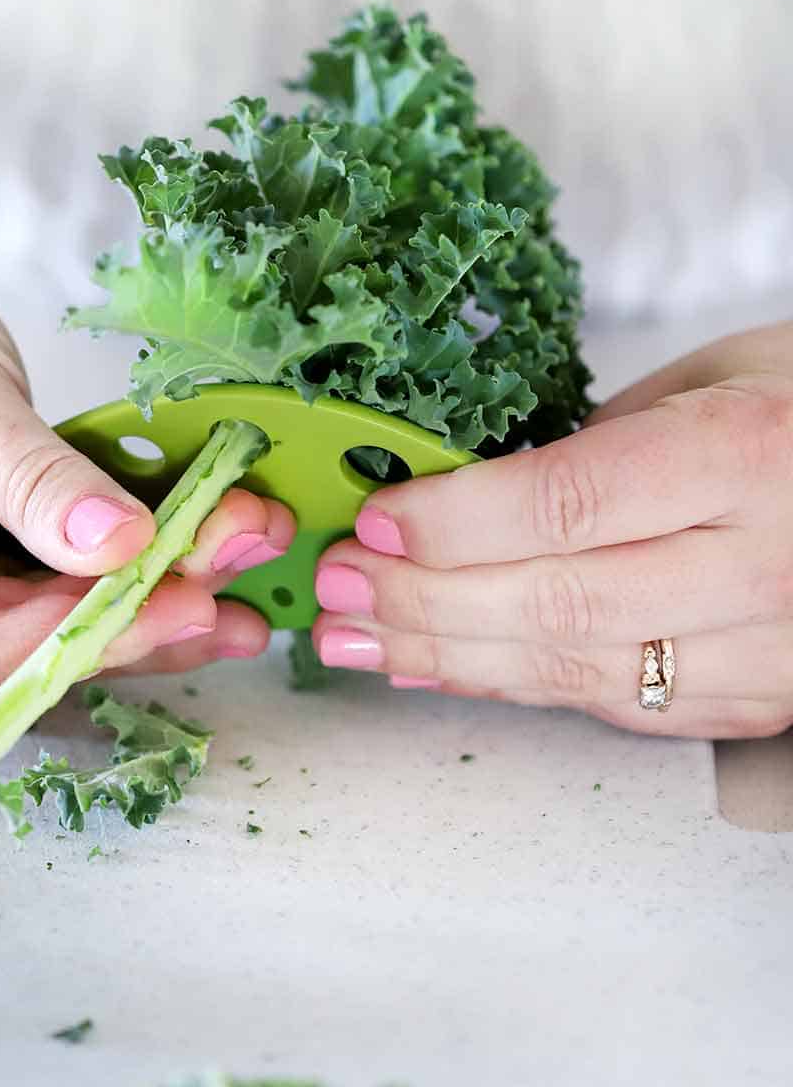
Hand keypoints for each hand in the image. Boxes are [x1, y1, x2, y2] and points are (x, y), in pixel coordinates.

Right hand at [0, 119, 292, 704]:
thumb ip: (38, 486)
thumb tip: (127, 548)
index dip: (99, 632)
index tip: (198, 593)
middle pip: (22, 656)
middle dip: (142, 606)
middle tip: (249, 551)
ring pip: (44, 635)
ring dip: (146, 592)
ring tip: (248, 545)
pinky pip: (39, 602)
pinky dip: (114, 571)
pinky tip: (198, 543)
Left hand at [313, 323, 792, 738]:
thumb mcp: (712, 380)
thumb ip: (599, 445)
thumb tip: (461, 498)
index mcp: (747, 457)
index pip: (571, 504)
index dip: (455, 522)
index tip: (374, 518)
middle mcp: (763, 568)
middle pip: (558, 603)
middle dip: (424, 599)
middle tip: (336, 585)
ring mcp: (767, 653)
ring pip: (577, 672)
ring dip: (447, 656)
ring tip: (355, 637)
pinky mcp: (757, 704)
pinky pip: (613, 706)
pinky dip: (511, 686)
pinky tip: (437, 667)